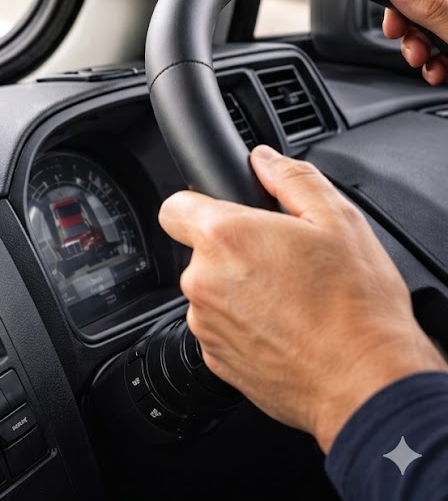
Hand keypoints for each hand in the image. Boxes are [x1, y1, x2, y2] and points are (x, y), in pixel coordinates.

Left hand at [158, 145, 446, 451]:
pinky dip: (245, 325)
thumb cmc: (356, 307)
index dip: (200, 204)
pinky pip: (220, 328)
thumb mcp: (338, 220)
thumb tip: (264, 159)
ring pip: (211, 291)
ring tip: (292, 298)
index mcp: (225, 237)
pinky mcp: (214, 358)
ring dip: (240, 290)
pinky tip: (286, 327)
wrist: (366, 382)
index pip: (175, 205)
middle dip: (234, 251)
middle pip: (200, 251)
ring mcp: (205, 323)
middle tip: (283, 260)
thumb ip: (292, 178)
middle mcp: (202, 280)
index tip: (227, 213)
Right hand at [384, 0, 447, 84]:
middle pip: (430, 6)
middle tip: (410, 48)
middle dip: (413, 30)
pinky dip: (437, 64)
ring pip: (436, 31)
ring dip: (422, 50)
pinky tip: (437, 74)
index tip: (393, 20)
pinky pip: (446, 51)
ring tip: (423, 65)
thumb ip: (431, 6)